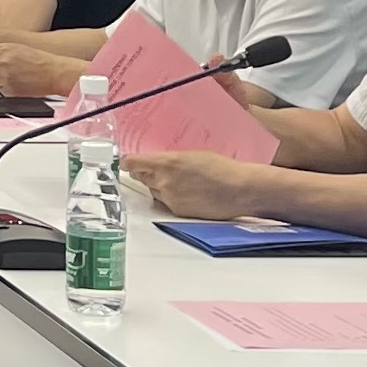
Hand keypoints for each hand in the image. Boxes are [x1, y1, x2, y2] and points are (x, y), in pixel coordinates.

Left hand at [0, 40, 91, 98]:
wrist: (54, 72)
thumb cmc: (39, 60)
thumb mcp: (16, 48)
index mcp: (2, 49)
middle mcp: (1, 62)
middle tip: (1, 70)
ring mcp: (4, 77)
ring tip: (13, 75)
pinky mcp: (8, 89)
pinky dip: (4, 88)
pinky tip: (16, 82)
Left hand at [123, 149, 256, 218]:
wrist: (239, 190)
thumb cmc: (221, 168)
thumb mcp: (191, 155)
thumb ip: (169, 160)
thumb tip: (155, 163)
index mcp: (166, 163)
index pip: (132, 163)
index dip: (128, 162)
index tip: (126, 162)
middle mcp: (163, 182)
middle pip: (140, 177)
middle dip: (145, 173)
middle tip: (157, 170)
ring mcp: (169, 198)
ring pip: (152, 190)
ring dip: (158, 186)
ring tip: (180, 181)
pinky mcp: (177, 211)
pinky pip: (164, 203)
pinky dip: (170, 198)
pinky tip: (187, 193)